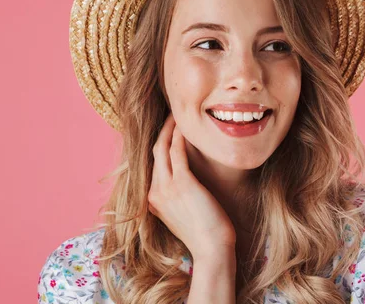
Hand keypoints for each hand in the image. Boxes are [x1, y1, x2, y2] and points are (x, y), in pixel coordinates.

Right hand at [148, 112, 236, 255]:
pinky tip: (185, 127)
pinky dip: (179, 137)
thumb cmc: (204, 233)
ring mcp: (165, 188)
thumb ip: (177, 199)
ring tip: (178, 114)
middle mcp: (154, 192)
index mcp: (152, 199)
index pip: (154, 164)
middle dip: (162, 131)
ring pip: (162, 148)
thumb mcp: (182, 215)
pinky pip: (177, 153)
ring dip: (169, 129)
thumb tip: (185, 187)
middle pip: (154, 152)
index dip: (160, 144)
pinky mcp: (182, 184)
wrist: (211, 249)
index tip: (169, 130)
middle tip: (172, 115)